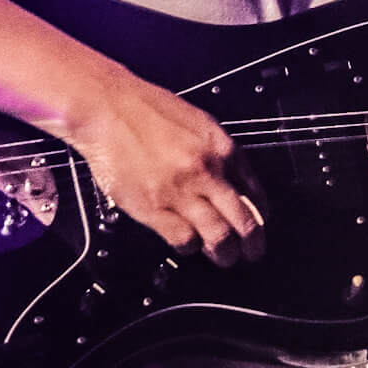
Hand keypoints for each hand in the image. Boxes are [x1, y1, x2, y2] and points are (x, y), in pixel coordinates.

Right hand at [62, 71, 266, 266]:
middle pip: (244, 221)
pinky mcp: (153, 208)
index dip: (261, 216)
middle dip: (252, 244)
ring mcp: (180, 192)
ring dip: (224, 253)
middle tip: (253, 253)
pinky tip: (189, 244)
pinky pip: (183, 239)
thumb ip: (219, 154)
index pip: (256, 194)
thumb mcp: (199, 124)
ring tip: (224, 258)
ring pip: (218, 237)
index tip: (259, 225)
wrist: (107, 109)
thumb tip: (234, 183)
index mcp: (222, 149)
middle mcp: (207, 172)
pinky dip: (190, 247)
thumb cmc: (147, 111)